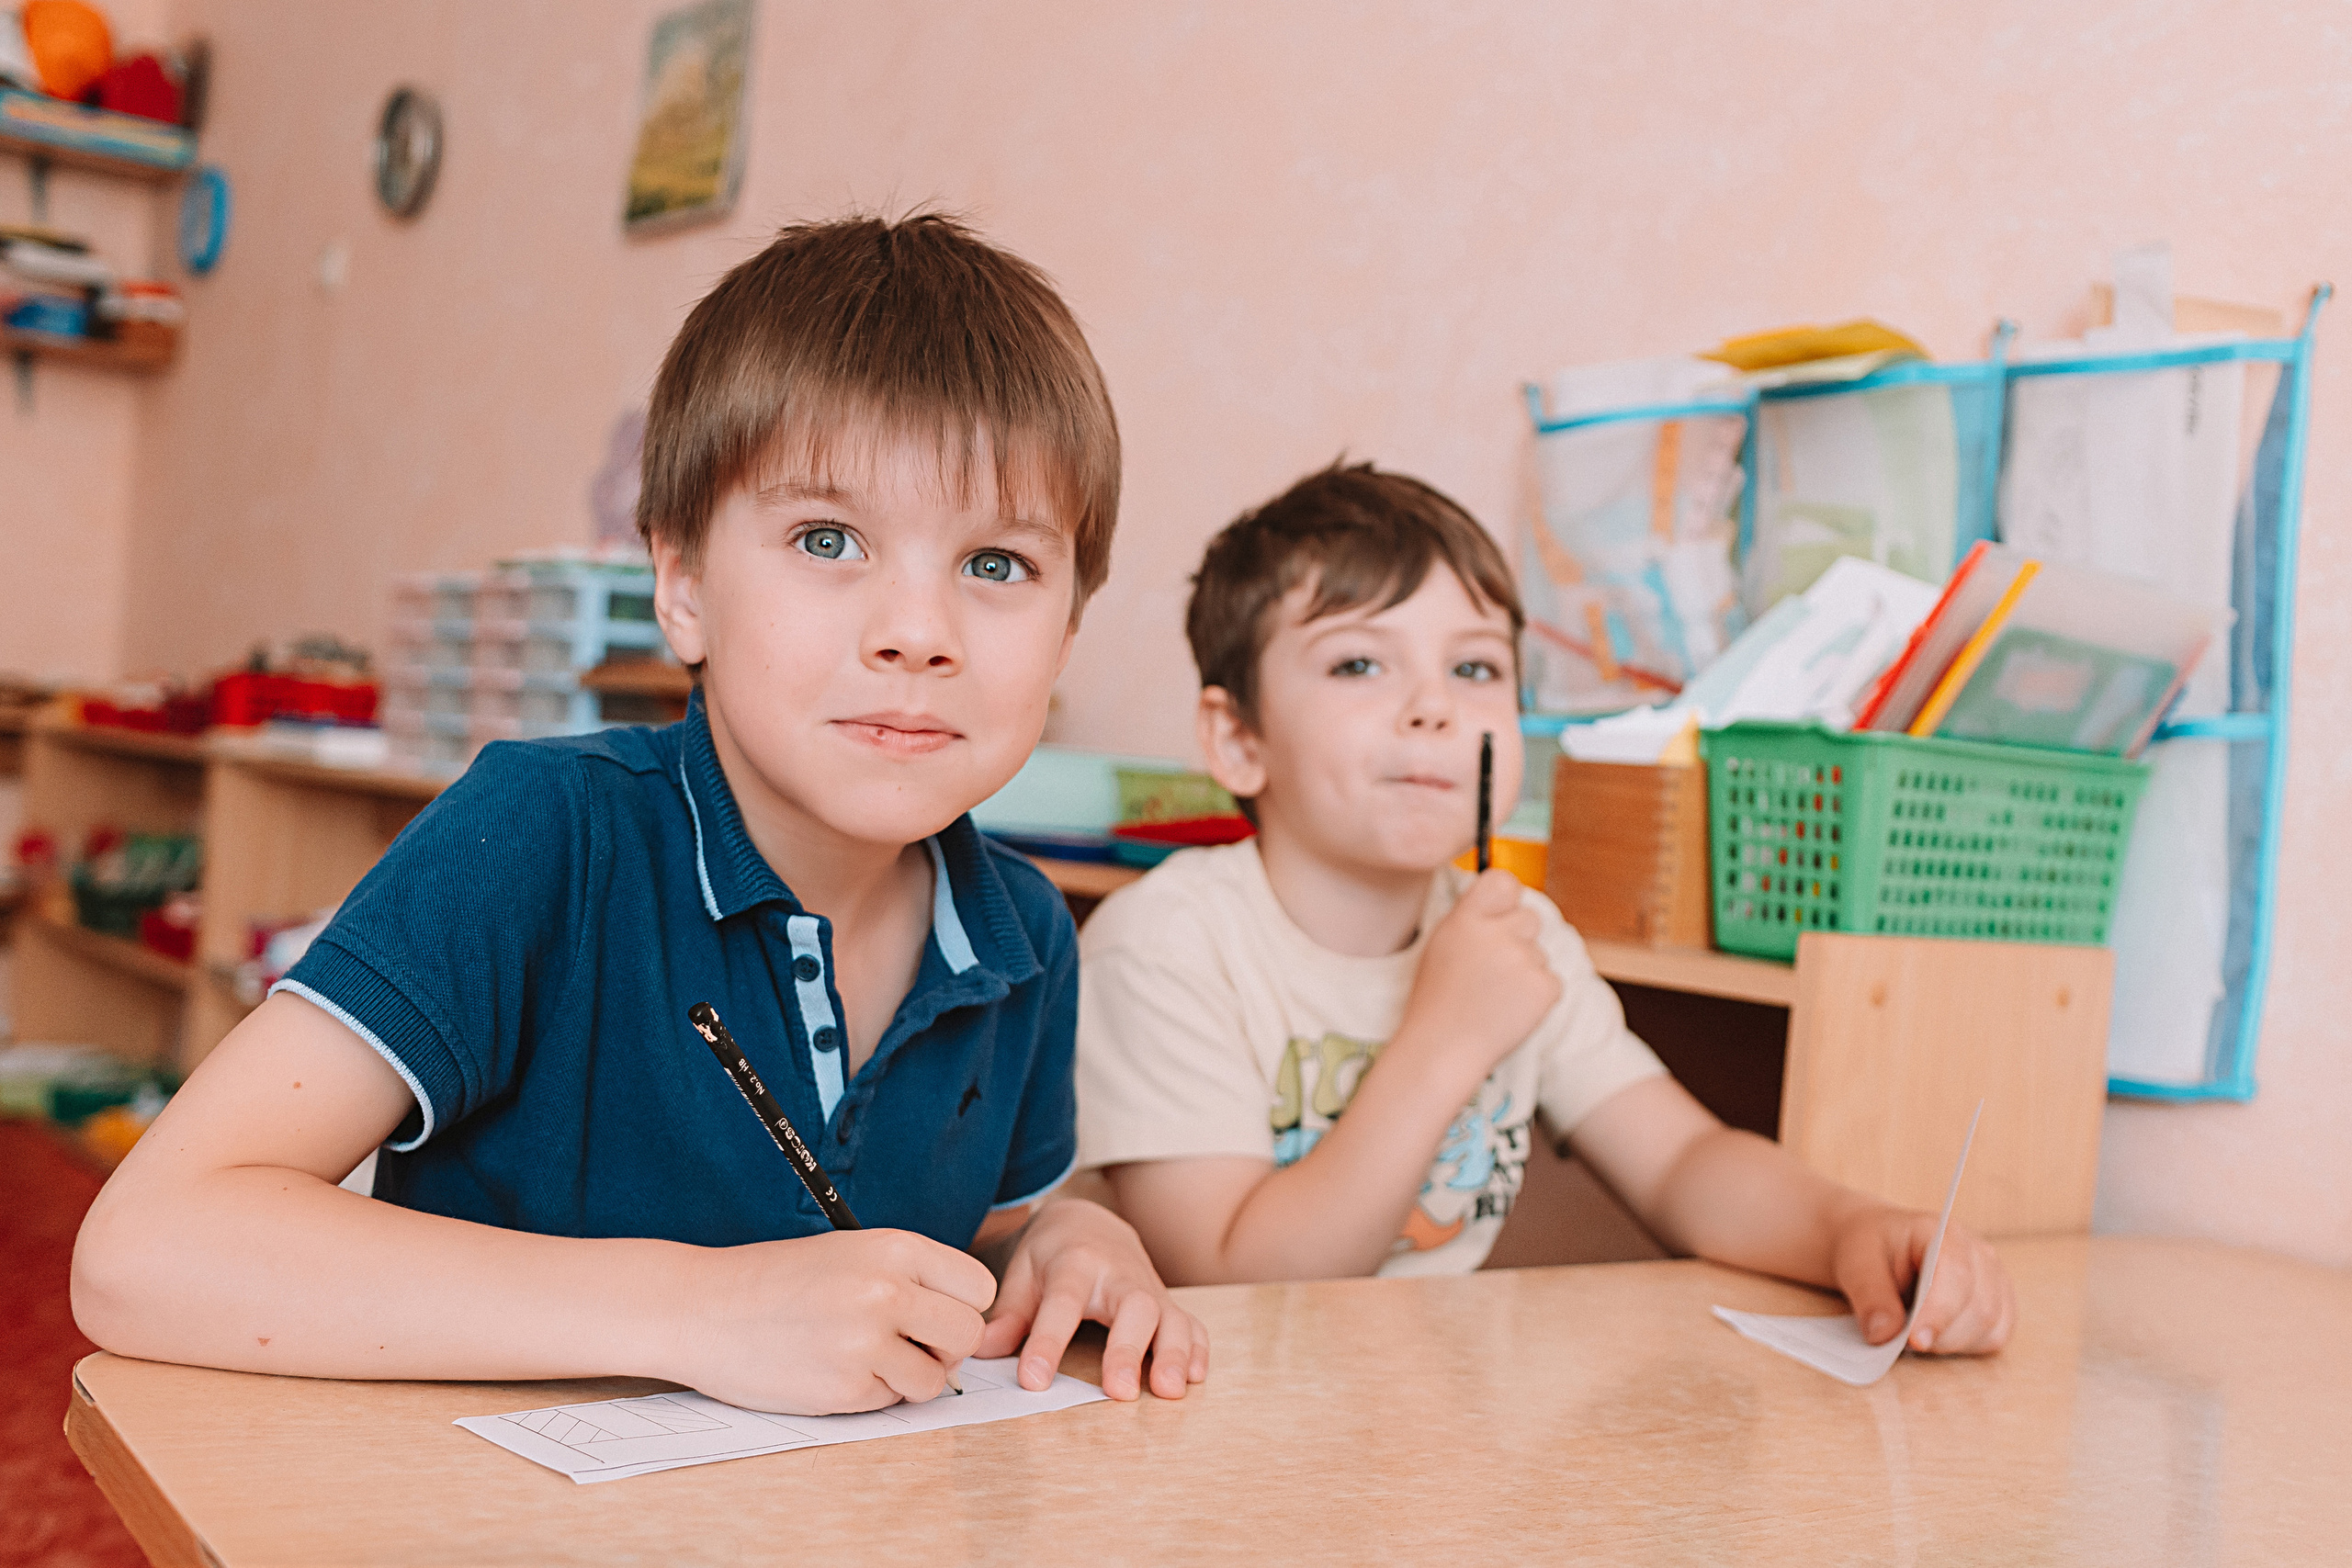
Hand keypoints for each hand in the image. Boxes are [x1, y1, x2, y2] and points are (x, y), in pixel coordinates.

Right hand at [664, 1229, 996, 1413]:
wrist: (702, 1308)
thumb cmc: (776, 1280)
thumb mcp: (850, 1253)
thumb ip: (908, 1278)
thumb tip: (962, 1323)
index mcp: (894, 1248)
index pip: (977, 1287)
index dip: (961, 1307)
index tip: (934, 1315)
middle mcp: (888, 1291)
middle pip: (968, 1334)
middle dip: (946, 1348)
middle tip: (911, 1347)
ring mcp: (867, 1342)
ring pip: (935, 1378)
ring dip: (910, 1378)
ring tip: (867, 1360)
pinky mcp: (846, 1388)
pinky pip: (891, 1401)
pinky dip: (873, 1395)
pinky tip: (835, 1372)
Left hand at [974, 1198, 1208, 1399]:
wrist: (1091, 1221)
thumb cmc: (1054, 1254)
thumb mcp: (1023, 1272)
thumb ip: (1009, 1313)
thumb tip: (983, 1350)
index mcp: (1076, 1263)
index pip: (1062, 1304)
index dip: (1047, 1342)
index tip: (1033, 1381)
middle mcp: (1119, 1275)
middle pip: (1134, 1306)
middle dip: (1128, 1349)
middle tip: (1119, 1392)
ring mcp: (1149, 1289)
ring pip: (1171, 1316)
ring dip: (1174, 1354)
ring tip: (1168, 1391)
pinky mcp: (1168, 1303)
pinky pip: (1192, 1323)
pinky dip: (1197, 1349)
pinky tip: (1195, 1377)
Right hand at [1397, 869, 1561, 1081]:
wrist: (1444, 1049)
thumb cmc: (1438, 1000)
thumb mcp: (1442, 945)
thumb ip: (1471, 917)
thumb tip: (1503, 897)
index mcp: (1467, 919)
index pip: (1504, 881)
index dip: (1507, 897)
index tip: (1501, 913)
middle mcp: (1497, 934)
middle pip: (1530, 917)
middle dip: (1519, 938)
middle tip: (1492, 968)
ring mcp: (1524, 960)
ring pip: (1540, 952)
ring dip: (1526, 970)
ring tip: (1495, 995)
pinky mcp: (1545, 987)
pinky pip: (1551, 980)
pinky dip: (1537, 995)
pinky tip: (1510, 1009)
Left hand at [1831, 1204, 2014, 1353]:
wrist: (1875, 1248)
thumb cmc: (1868, 1249)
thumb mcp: (1853, 1262)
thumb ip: (1869, 1295)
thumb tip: (1884, 1334)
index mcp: (1940, 1232)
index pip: (1956, 1274)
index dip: (1939, 1312)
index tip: (1915, 1340)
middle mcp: (1976, 1252)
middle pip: (1979, 1308)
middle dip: (1940, 1335)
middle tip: (1901, 1341)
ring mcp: (1992, 1277)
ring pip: (1990, 1327)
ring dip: (1951, 1343)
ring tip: (1914, 1335)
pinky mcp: (1997, 1302)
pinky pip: (1995, 1337)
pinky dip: (1965, 1347)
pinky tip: (1937, 1338)